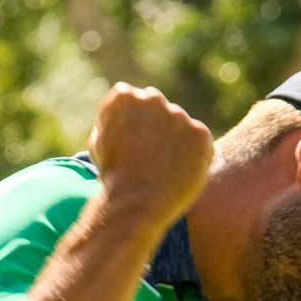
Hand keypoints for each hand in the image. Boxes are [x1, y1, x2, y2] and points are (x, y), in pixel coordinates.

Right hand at [89, 83, 213, 231]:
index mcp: (123, 96)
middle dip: (154, 125)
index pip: (131, 99)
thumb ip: (114, 122)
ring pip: (180, 125)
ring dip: (175, 140)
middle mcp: (152, 98)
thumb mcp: (99, 143)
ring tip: (163, 170)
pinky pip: (199, 142)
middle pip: (156, 106)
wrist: (135, 203)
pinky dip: (194, 156)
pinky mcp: (200, 133)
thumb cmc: (113, 178)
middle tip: (149, 156)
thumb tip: (125, 117)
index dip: (130, 123)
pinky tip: (179, 173)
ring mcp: (179, 115)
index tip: (130, 143)